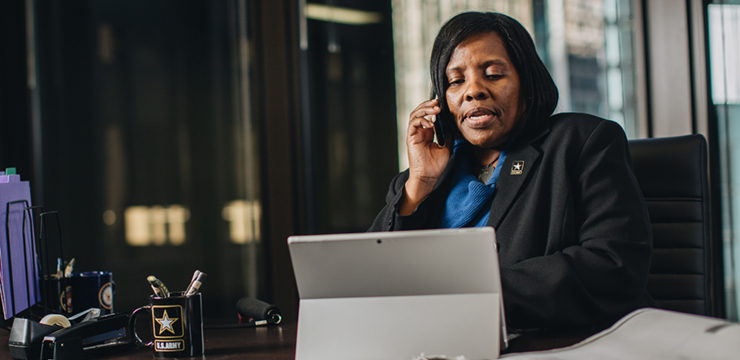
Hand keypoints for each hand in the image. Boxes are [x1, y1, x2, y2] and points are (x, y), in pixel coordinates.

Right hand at [401, 99, 452, 214]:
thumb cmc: (436, 165)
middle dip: (428, 104)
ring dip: (425, 109)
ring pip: (415, 114)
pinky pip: (413, 124)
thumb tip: (452, 126)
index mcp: (427, 133)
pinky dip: (422, 120)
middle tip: (438, 101)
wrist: (429, 177)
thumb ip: (448, 136)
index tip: (443, 104)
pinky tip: (431, 124)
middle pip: (420, 111)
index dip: (434, 108)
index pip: (428, 115)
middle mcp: (420, 132)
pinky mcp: (411, 138)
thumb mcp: (446, 148)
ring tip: (436, 109)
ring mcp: (414, 134)